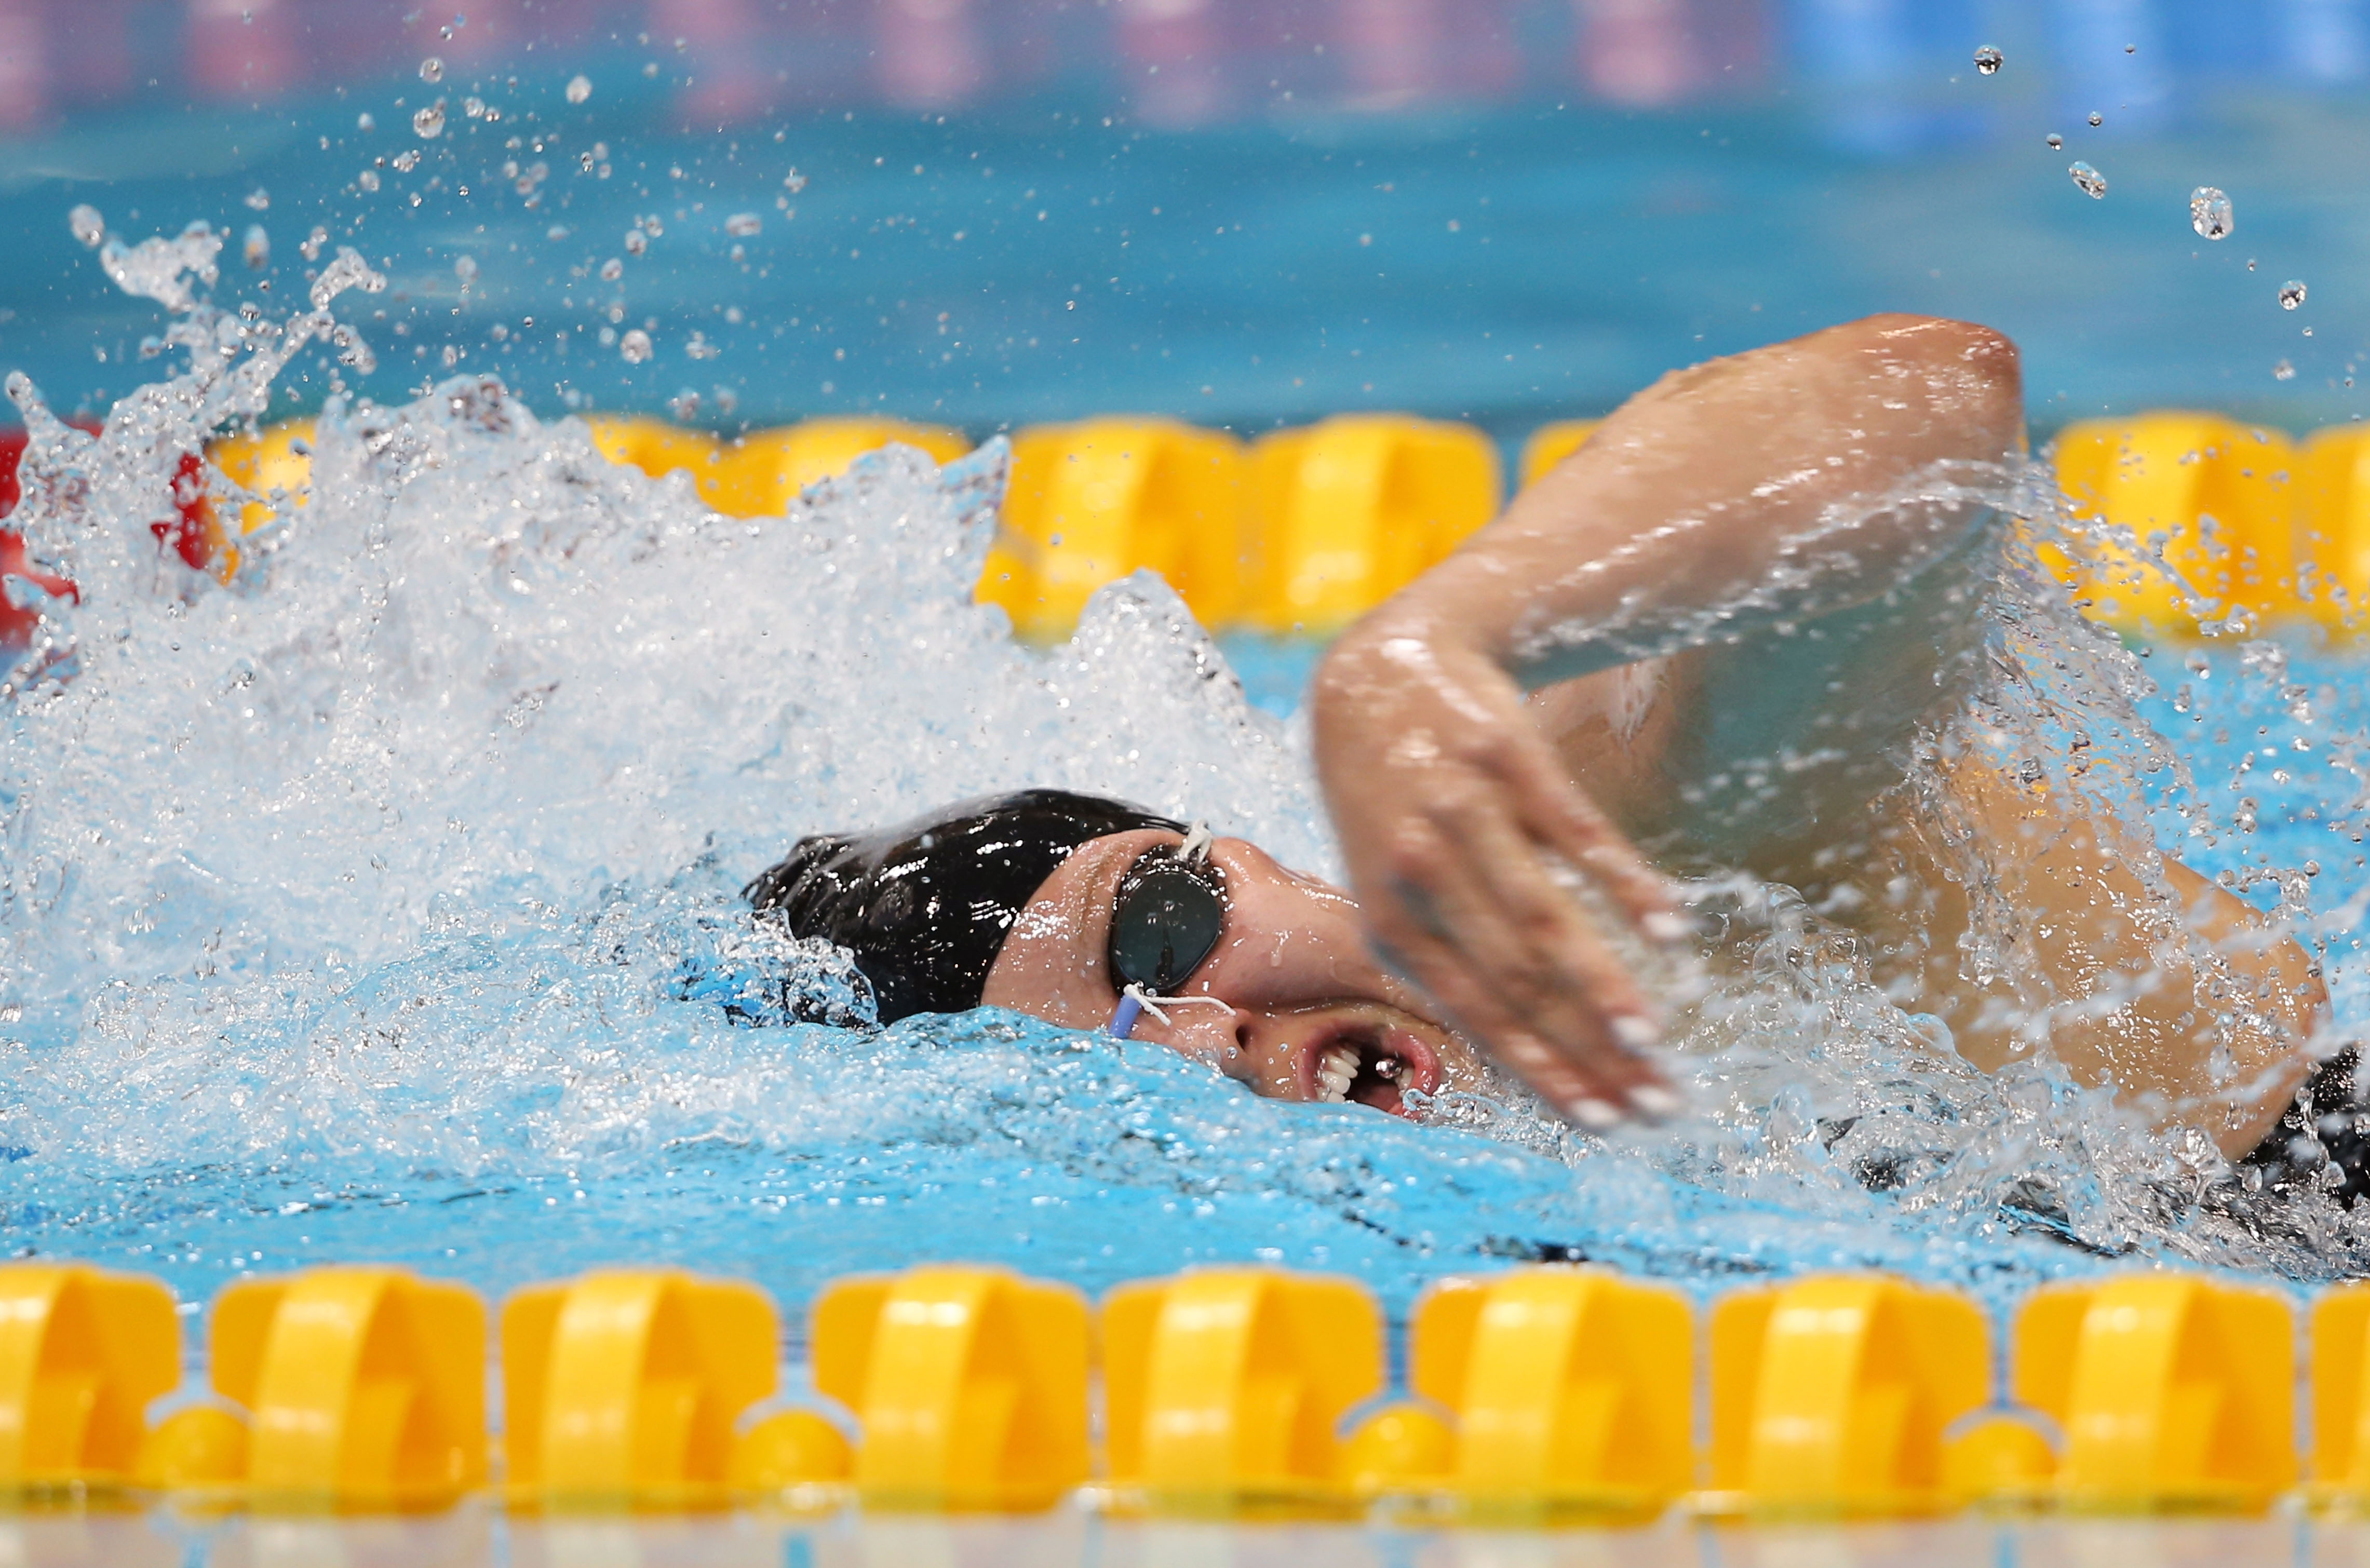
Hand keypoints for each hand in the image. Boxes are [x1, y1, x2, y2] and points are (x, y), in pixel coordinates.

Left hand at [1310, 614, 1684, 1129]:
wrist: (1379, 673)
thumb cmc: (1391, 801)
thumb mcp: (1386, 882)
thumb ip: (1437, 957)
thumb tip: (1514, 1052)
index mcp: (1389, 920)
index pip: (1480, 1014)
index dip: (1546, 1073)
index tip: (1605, 1125)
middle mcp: (1419, 870)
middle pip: (1519, 979)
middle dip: (1590, 1051)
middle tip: (1657, 1103)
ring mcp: (1462, 811)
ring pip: (1545, 915)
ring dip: (1605, 984)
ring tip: (1655, 1039)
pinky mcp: (1507, 757)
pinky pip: (1574, 832)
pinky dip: (1624, 883)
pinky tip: (1670, 929)